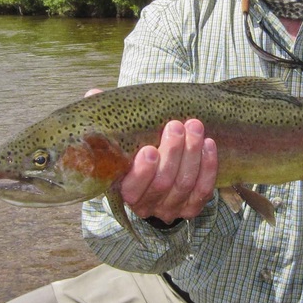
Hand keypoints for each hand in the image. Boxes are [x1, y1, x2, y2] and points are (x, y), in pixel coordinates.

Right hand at [84, 89, 217, 223]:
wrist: (160, 172)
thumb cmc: (136, 148)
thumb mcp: (121, 138)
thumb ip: (108, 119)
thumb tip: (94, 93)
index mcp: (124, 191)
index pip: (132, 189)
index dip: (142, 172)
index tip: (149, 149)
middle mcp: (147, 205)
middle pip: (162, 184)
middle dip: (172, 153)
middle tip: (176, 126)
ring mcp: (171, 208)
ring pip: (184, 185)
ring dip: (192, 155)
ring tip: (195, 127)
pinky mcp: (192, 207)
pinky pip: (203, 190)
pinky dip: (207, 166)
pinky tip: (208, 144)